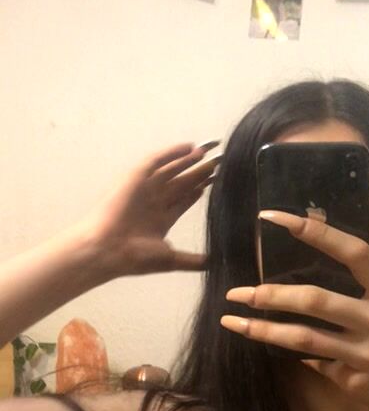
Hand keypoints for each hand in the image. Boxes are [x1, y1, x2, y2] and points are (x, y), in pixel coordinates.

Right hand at [84, 143, 218, 276]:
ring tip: (207, 152)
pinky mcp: (136, 178)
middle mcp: (154, 202)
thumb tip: (214, 263)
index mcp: (161, 219)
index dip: (200, 189)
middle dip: (199, 172)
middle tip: (219, 162)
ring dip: (188, 161)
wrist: (107, 250)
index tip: (216, 180)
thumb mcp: (171, 260)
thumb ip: (192, 260)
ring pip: (171, 170)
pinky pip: (156, 161)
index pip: (184, 200)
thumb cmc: (135, 257)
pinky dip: (172, 153)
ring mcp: (145, 189)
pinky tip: (189, 147)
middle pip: (181, 183)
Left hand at [220, 210, 368, 410]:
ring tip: (233, 323)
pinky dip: (302, 357)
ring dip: (263, 331)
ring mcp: (367, 356)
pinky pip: (318, 365)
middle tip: (237, 293)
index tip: (275, 218)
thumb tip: (320, 269)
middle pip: (315, 301)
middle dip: (269, 296)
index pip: (353, 252)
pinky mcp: (356, 384)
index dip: (315, 231)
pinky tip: (287, 352)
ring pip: (303, 339)